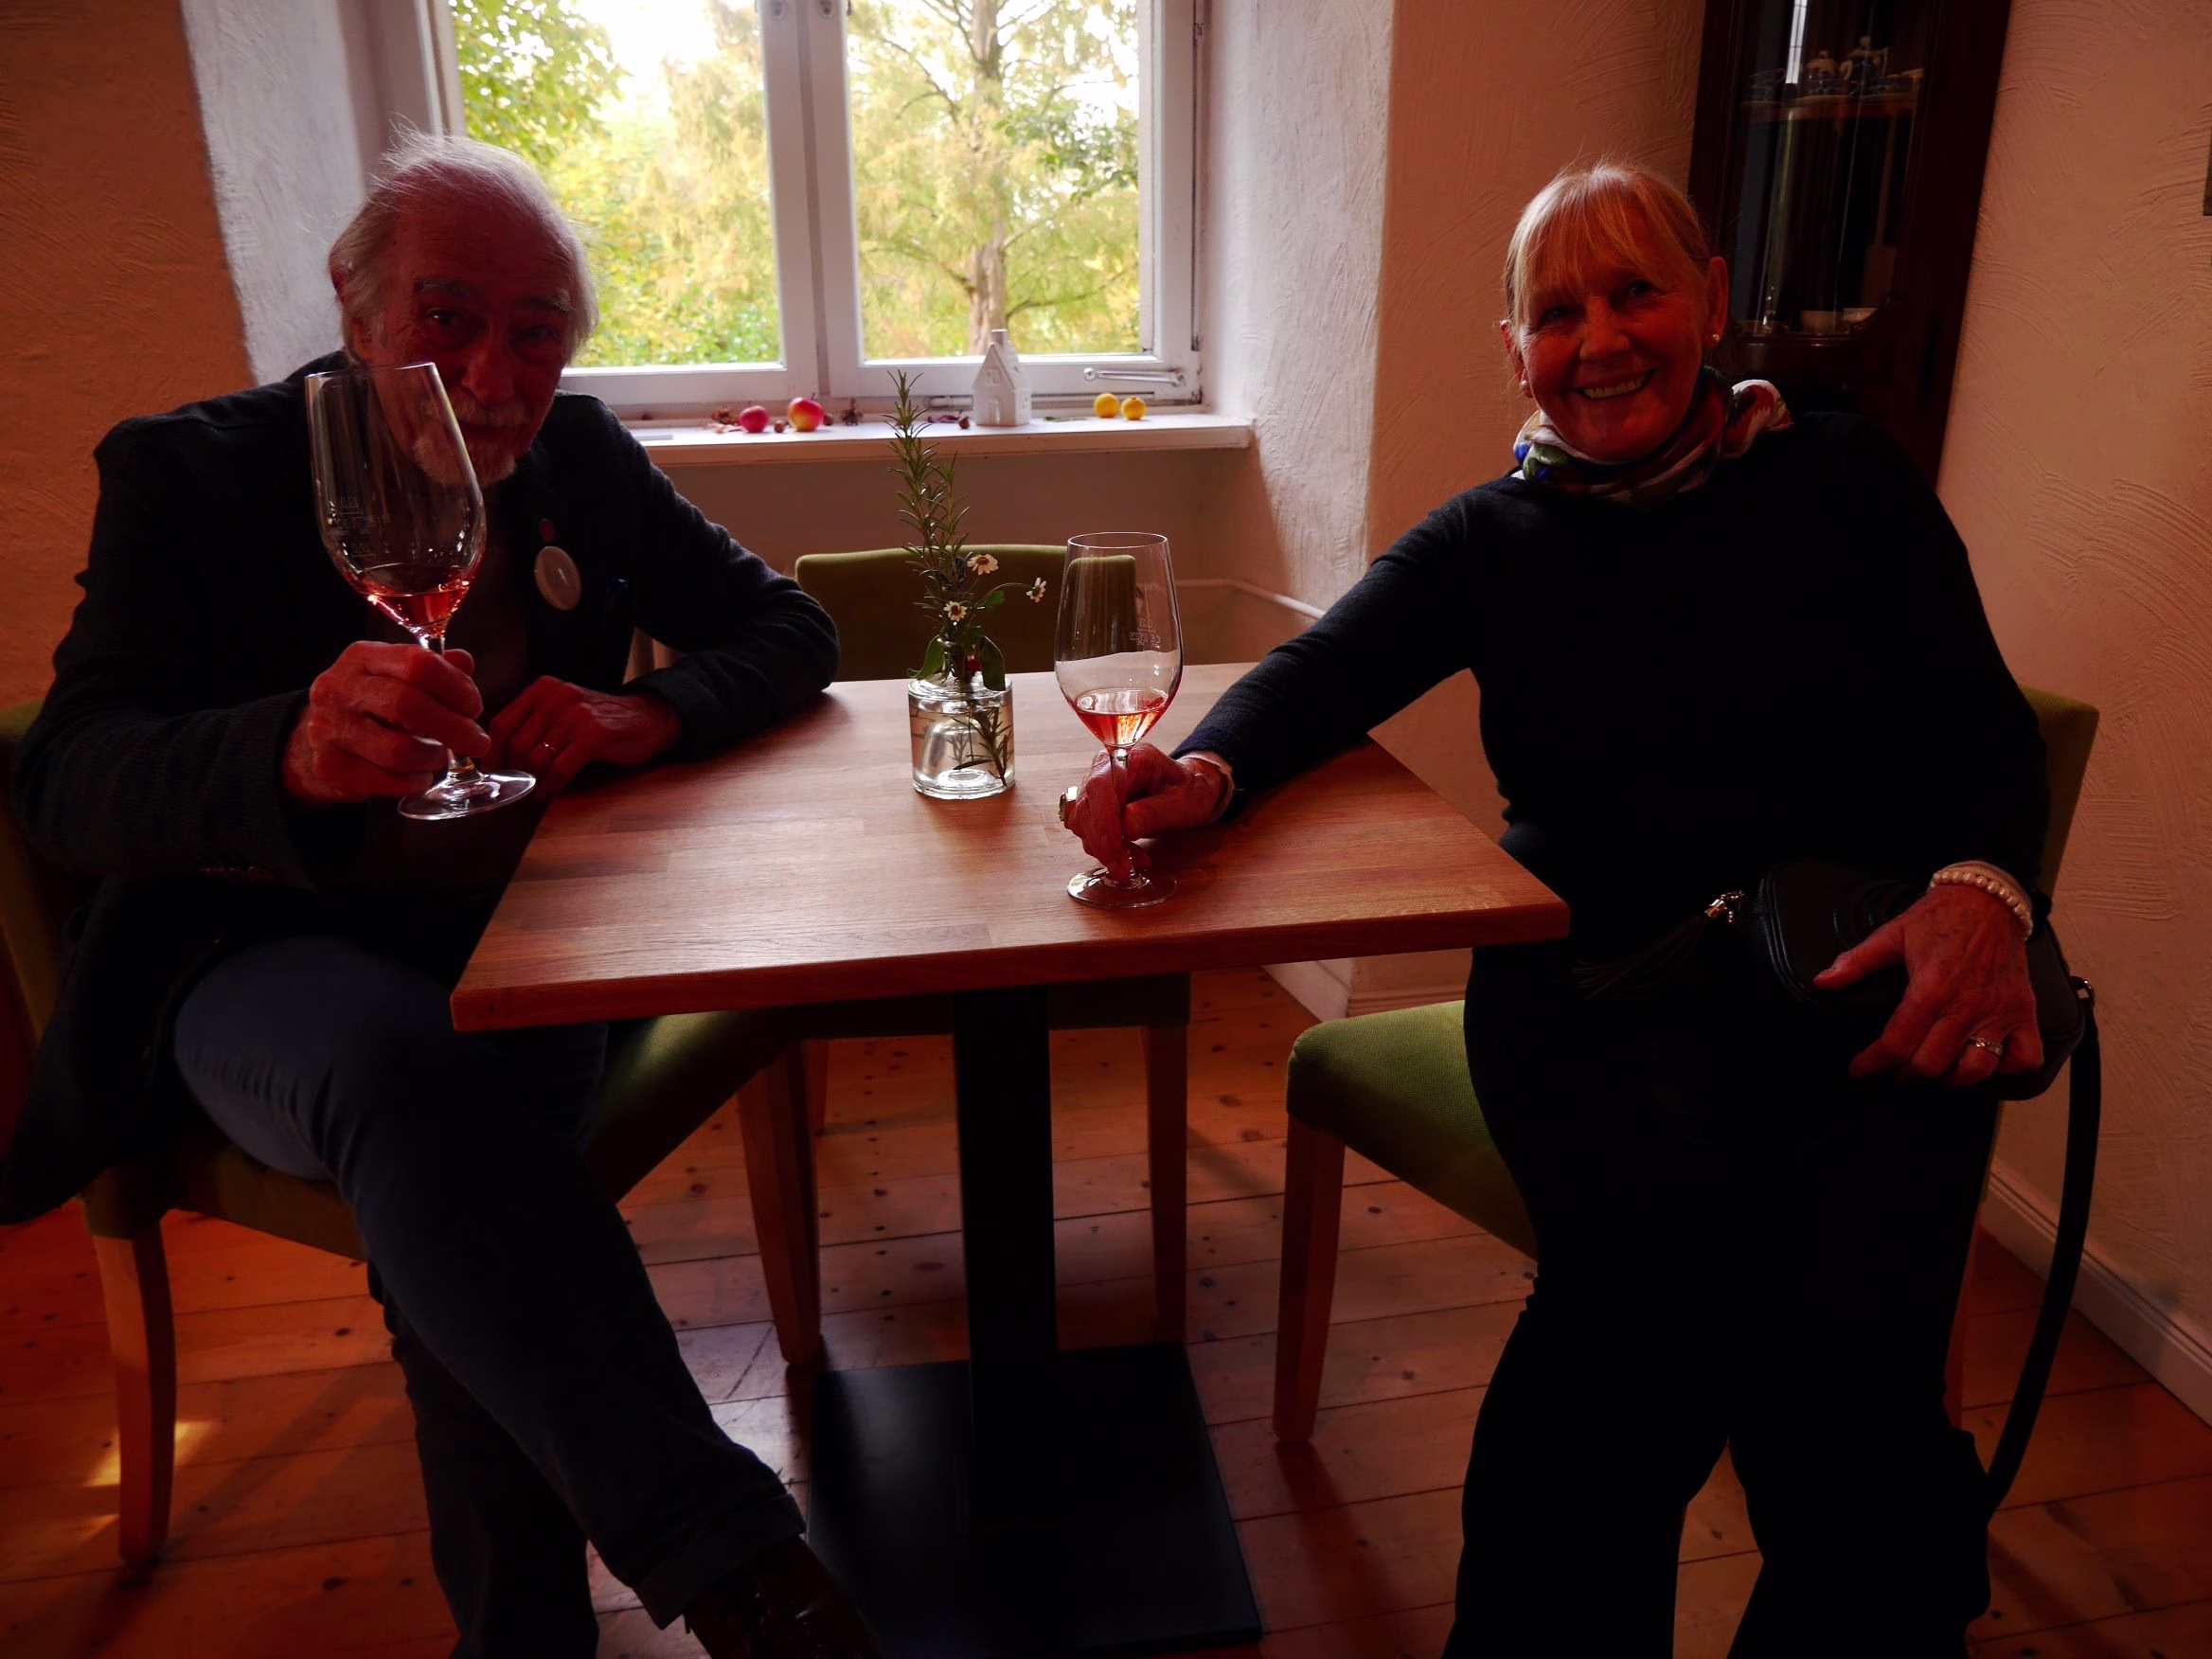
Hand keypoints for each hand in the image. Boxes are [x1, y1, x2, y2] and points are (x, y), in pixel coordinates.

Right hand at [282, 642, 486, 807]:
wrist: (315, 741)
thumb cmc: (371, 705)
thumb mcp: (397, 677)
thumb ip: (434, 669)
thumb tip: (464, 662)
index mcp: (362, 657)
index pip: (417, 664)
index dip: (456, 686)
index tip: (474, 707)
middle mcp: (338, 688)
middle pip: (408, 705)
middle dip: (454, 727)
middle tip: (477, 742)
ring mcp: (328, 728)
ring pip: (399, 750)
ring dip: (433, 758)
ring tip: (440, 757)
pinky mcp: (329, 766)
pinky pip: (387, 780)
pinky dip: (414, 781)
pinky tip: (418, 775)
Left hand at [486, 678, 682, 794]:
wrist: (647, 719)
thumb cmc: (600, 720)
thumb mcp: (562, 709)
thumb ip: (533, 723)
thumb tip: (498, 756)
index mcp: (543, 689)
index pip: (502, 723)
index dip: (493, 753)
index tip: (492, 772)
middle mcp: (557, 697)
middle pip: (517, 743)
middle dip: (514, 771)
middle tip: (517, 787)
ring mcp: (577, 715)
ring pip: (537, 758)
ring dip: (533, 782)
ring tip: (536, 791)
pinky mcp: (595, 735)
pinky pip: (561, 768)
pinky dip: (552, 786)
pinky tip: (550, 792)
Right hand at [1063, 743, 1226, 880]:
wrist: (1187, 792)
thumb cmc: (1188, 792)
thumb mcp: (1181, 803)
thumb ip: (1153, 812)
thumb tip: (1125, 828)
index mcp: (1131, 757)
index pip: (1101, 785)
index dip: (1103, 819)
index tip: (1114, 848)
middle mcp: (1107, 767)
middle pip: (1086, 805)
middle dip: (1101, 842)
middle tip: (1123, 869)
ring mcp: (1096, 786)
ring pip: (1081, 821)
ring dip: (1102, 848)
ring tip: (1134, 860)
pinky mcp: (1093, 805)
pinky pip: (1086, 830)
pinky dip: (1103, 848)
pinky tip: (1126, 855)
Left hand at [1814, 884, 2042, 1087]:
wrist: (1989, 899)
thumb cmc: (1940, 918)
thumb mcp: (1892, 935)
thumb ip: (1857, 962)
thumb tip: (1823, 982)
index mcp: (1931, 988)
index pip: (1897, 1042)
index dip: (1873, 1063)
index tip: (1860, 1070)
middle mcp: (1966, 1005)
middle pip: (1931, 1063)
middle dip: (1905, 1073)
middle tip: (1895, 1069)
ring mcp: (1999, 1011)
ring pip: (1976, 1069)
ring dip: (1951, 1078)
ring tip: (1935, 1067)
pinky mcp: (2024, 1011)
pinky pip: (2025, 1057)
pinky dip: (2007, 1068)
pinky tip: (1986, 1059)